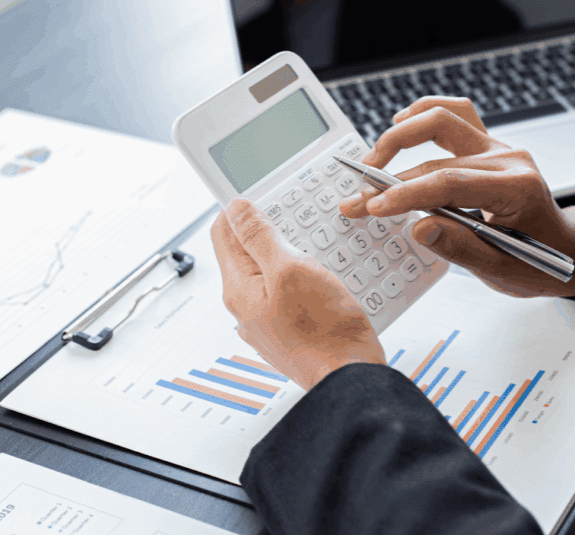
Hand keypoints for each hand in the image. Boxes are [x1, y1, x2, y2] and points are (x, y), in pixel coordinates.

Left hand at [211, 200, 385, 389]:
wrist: (350, 377)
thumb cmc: (325, 331)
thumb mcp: (291, 270)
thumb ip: (260, 238)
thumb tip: (237, 209)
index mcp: (239, 289)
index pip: (223, 232)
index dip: (242, 209)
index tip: (267, 197)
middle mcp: (247, 306)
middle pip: (248, 252)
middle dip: (272, 231)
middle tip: (299, 222)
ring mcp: (267, 320)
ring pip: (272, 271)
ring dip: (292, 254)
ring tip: (317, 250)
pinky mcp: (290, 329)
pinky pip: (290, 292)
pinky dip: (305, 277)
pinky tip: (327, 277)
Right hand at [339, 97, 574, 297]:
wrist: (564, 248)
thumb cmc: (535, 261)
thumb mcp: (500, 270)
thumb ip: (460, 248)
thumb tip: (418, 227)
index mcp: (517, 189)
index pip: (450, 183)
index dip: (406, 194)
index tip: (373, 208)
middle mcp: (508, 159)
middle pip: (438, 152)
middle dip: (390, 177)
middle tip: (359, 199)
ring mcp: (499, 147)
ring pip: (443, 118)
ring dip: (402, 135)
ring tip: (371, 161)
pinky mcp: (488, 145)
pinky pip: (456, 113)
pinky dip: (425, 113)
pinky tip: (400, 123)